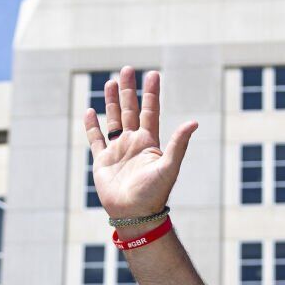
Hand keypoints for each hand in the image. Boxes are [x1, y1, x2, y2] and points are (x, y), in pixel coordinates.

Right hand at [82, 65, 198, 219]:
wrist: (133, 215)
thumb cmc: (153, 194)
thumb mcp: (168, 167)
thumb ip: (179, 144)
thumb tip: (194, 122)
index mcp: (149, 142)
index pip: (150, 111)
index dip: (151, 93)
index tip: (153, 74)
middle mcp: (133, 143)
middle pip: (130, 110)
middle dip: (128, 90)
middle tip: (127, 69)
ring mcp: (118, 151)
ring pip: (113, 120)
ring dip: (111, 102)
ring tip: (110, 82)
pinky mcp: (102, 161)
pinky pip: (96, 139)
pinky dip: (92, 126)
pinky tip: (90, 111)